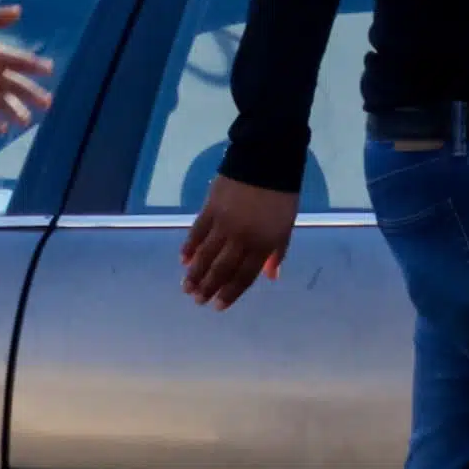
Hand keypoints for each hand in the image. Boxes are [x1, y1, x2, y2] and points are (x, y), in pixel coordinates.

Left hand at [0, 6, 53, 133]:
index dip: (35, 65)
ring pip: (5, 104)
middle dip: (33, 95)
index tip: (49, 69)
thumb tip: (19, 10)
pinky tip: (0, 129)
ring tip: (25, 121)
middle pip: (19, 87)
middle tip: (47, 102)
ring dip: (16, 112)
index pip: (21, 61)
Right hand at [180, 174, 297, 307]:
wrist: (266, 163)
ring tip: (185, 287)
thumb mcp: (285, 228)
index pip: (244, 275)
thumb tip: (270, 277)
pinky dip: (189, 246)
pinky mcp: (210, 208)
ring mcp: (224, 223)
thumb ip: (276, 253)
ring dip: (195, 272)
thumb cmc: (280, 198)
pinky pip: (197, 232)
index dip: (230, 292)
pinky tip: (183, 259)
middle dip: (208, 286)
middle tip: (196, 300)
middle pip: (222, 268)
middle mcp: (242, 238)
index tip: (217, 306)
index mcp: (264, 244)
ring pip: (206, 254)